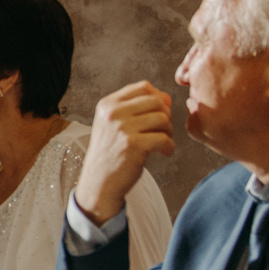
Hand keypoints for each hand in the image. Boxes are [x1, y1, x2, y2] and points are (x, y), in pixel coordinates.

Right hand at [76, 80, 175, 224]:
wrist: (99, 182)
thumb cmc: (110, 154)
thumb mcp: (112, 124)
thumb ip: (134, 108)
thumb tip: (166, 98)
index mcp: (108, 104)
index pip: (143, 87)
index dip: (158, 97)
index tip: (159, 113)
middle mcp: (113, 113)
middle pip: (156, 101)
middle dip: (166, 116)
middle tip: (162, 131)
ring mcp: (122, 128)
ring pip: (162, 119)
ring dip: (168, 132)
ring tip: (162, 143)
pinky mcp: (133, 145)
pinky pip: (164, 139)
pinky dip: (169, 147)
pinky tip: (163, 153)